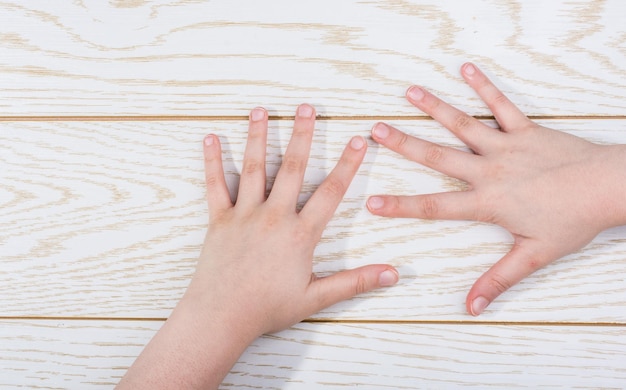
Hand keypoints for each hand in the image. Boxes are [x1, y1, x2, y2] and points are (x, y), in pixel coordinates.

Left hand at [118, 104, 397, 388]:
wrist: (221, 316)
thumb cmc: (268, 308)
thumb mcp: (317, 297)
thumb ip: (356, 282)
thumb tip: (393, 274)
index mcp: (300, 233)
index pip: (331, 192)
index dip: (348, 164)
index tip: (358, 140)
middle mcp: (274, 216)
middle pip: (291, 168)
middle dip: (301, 135)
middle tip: (306, 108)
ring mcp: (245, 215)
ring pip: (253, 168)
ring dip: (257, 136)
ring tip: (260, 110)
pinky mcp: (219, 220)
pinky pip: (216, 185)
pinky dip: (212, 161)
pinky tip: (210, 138)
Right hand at [366, 63, 625, 315]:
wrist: (608, 188)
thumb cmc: (572, 221)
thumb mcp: (533, 256)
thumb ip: (498, 280)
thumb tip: (471, 307)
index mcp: (487, 202)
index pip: (435, 206)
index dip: (400, 206)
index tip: (372, 202)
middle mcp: (489, 170)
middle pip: (438, 156)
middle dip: (403, 144)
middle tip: (376, 131)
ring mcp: (506, 145)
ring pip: (463, 124)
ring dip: (434, 108)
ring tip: (409, 93)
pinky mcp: (525, 129)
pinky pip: (500, 104)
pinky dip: (483, 86)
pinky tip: (466, 69)